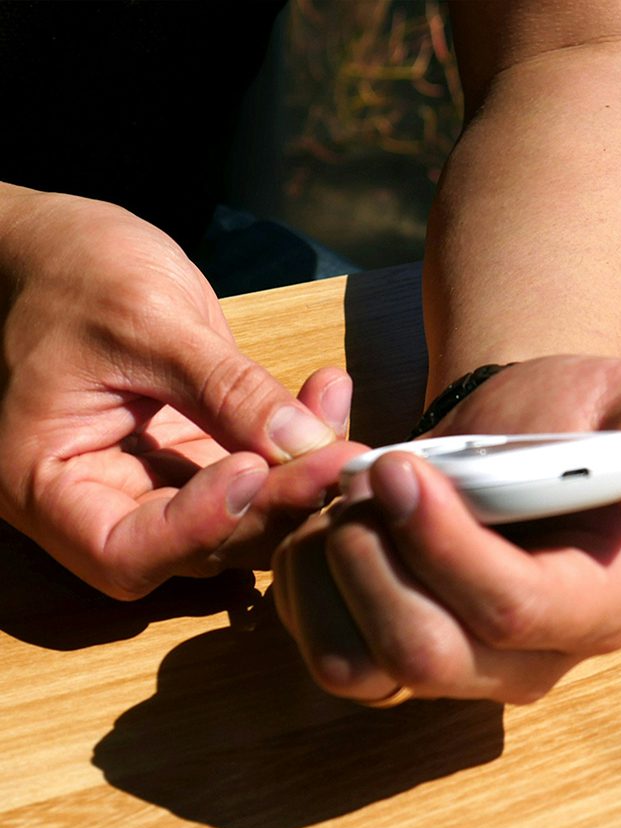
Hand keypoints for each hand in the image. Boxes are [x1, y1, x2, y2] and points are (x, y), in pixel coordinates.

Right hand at [0, 187, 355, 596]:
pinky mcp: (193, 459)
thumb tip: (306, 443)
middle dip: (273, 504)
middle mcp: (100, 500)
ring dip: (297, 478)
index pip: (121, 551)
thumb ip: (224, 388)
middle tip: (338, 456)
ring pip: (238, 519)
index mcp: (45, 483)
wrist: (61, 246)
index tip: (251, 468)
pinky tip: (326, 397)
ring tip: (335, 413)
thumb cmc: (71, 270)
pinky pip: (254, 475)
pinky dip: (294, 447)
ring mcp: (153, 483)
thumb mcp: (146, 319)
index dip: (194, 527)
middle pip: (196, 545)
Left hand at [272, 355, 620, 703]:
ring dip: (326, 566)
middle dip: (370, 555)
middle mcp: (518, 660)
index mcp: (592, 605)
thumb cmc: (573, 423)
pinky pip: (315, 641)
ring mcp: (446, 664)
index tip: (397, 467)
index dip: (444, 541)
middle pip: (420, 652)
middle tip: (363, 478)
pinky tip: (323, 515)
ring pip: (352, 664)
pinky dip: (299, 573)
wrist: (513, 442)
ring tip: (343, 496)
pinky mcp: (383, 653)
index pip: (511, 609)